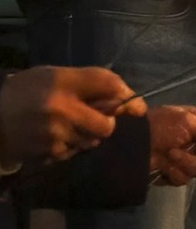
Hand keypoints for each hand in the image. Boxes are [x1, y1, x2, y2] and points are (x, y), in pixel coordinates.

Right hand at [0, 66, 131, 164]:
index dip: (127, 97)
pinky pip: (73, 153)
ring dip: (86, 136)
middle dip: (105, 124)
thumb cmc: (26, 92)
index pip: (108, 84)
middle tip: (94, 120)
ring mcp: (53, 134)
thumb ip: (90, 82)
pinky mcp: (47, 153)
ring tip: (66, 127)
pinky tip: (53, 138)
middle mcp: (60, 108)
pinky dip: (69, 147)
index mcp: (62, 82)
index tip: (136, 108)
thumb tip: (128, 99)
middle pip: (106, 125)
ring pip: (91, 141)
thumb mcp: (54, 76)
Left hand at [145, 105, 195, 184]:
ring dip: (188, 163)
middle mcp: (195, 139)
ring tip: (171, 155)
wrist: (131, 144)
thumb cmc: (158, 126)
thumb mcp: (185, 120)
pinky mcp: (174, 172)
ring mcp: (185, 157)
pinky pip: (184, 178)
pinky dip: (175, 173)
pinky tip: (164, 166)